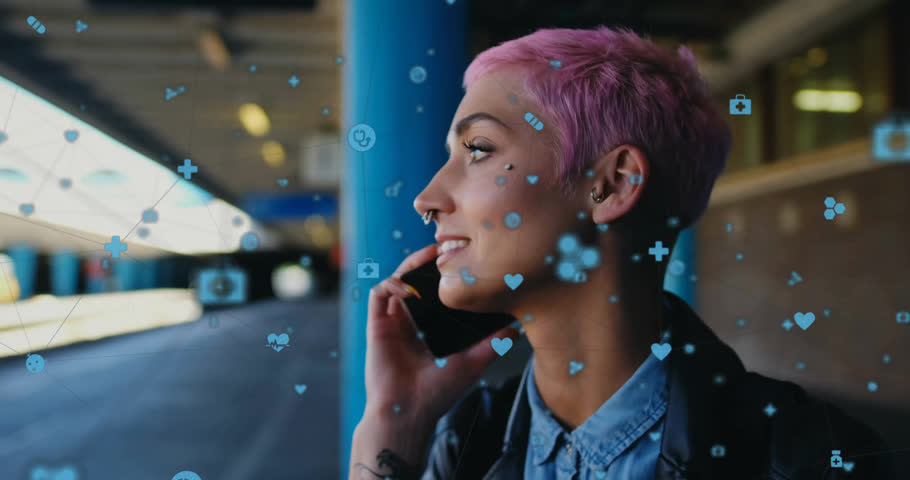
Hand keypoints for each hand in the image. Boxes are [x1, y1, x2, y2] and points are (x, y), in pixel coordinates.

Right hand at [363, 243, 518, 424]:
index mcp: (427, 327)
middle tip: (444, 247)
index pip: (433, 292)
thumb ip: (492, 345)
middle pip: (414, 279)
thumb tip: (516, 329)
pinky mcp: (377, 324)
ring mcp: (392, 321)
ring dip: (410, 266)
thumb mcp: (472, 363)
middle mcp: (409, 321)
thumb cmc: (438, 393)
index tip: (461, 260)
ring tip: (429, 257)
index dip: (443, 274)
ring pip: (396, 279)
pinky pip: (379, 293)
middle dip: (426, 261)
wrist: (409, 412)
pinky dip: (393, 284)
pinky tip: (411, 289)